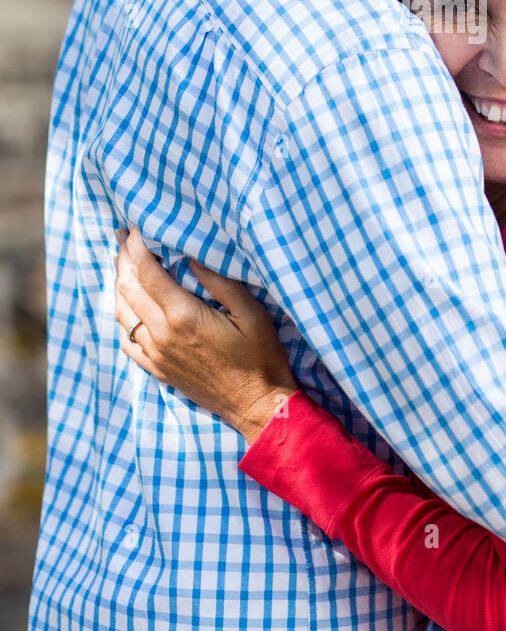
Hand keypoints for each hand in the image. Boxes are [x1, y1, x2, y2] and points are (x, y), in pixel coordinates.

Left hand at [115, 229, 298, 443]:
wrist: (257, 405)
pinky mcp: (156, 369)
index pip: (147, 270)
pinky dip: (122, 315)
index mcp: (183, 316)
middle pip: (128, 286)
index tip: (138, 225)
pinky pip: (126, 339)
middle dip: (124, 257)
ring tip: (122, 261)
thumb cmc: (261, 355)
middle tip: (124, 235)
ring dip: (119, 282)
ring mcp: (155, 354)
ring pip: (121, 312)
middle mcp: (161, 335)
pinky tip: (128, 304)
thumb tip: (193, 254)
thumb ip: (220, 281)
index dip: (138, 244)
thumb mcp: (251, 312)